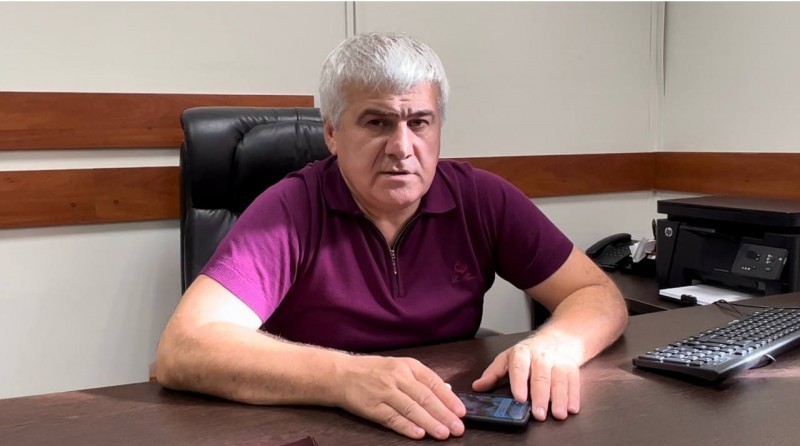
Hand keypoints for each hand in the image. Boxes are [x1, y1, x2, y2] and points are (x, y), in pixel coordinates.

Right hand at [335, 355, 465, 439]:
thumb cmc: (373, 371)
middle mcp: (397, 377)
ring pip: (411, 409)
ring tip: (443, 433)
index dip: (448, 398)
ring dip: (429, 422)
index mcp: (407, 366)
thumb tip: (446, 391)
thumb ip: (422, 380)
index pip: (433, 382)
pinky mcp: (372, 407)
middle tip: (458, 428)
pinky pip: (392, 418)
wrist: (340, 374)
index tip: (461, 412)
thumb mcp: (399, 367)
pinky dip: (406, 426)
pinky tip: (419, 434)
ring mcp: (384, 392)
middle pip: (424, 397)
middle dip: (444, 414)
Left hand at [471, 337, 580, 421]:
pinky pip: (574, 382)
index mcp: (522, 353)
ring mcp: (558, 362)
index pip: (519, 367)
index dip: (520, 382)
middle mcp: (541, 357)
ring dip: (559, 399)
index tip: (519, 398)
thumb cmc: (529, 352)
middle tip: (538, 413)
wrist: (558, 338)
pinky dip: (574, 396)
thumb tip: (478, 386)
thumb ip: (493, 373)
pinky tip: (572, 408)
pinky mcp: (572, 368)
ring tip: (557, 414)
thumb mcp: (508, 357)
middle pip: (541, 377)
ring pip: (559, 380)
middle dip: (540, 396)